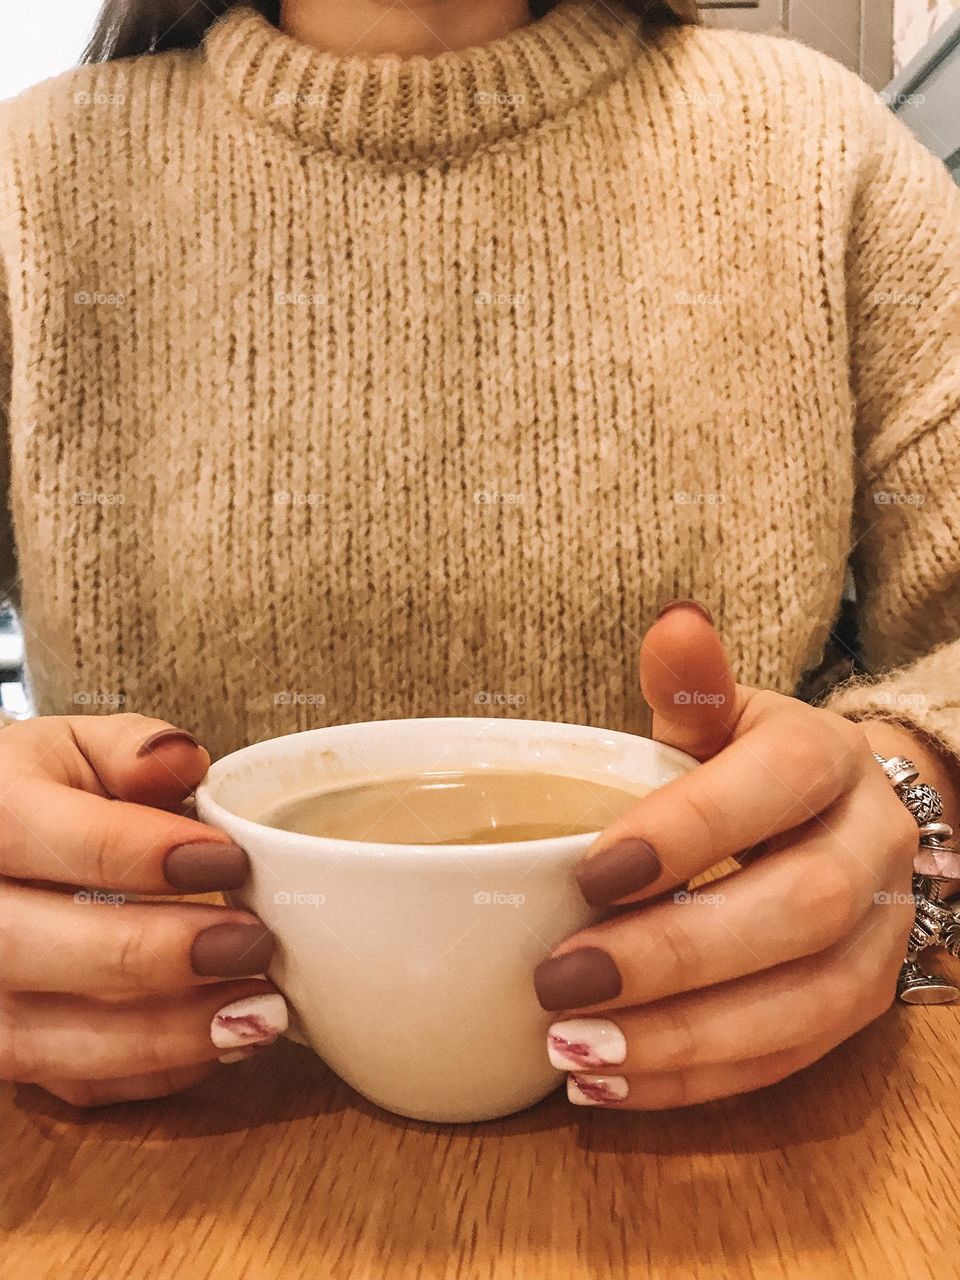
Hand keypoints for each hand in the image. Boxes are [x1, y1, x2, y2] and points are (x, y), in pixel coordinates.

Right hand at [0, 715, 286, 1105]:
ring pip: (40, 1037)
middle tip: (251, 943)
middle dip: (153, 955)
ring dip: (161, 1034)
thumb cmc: (40, 794)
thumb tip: (183, 761)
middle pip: (32, 949)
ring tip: (258, 1009)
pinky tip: (223, 1040)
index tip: (230, 858)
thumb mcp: (76, 747)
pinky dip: (150, 1072)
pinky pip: (66, 1082)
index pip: (53, 839)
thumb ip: (133, 749)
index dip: (144, 854)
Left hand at [534, 602, 920, 1109]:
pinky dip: (700, 1080)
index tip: (585, 873)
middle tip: (562, 981)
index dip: (685, 832)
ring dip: (686, 1039)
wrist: (846, 816)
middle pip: (800, 909)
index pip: (774, 787)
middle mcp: (873, 845)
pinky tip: (612, 1085)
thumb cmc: (754, 763)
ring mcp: (881, 933)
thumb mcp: (723, 716)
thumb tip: (672, 621)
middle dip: (677, 955)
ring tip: (576, 1052)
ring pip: (807, 1002)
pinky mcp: (864, 1004)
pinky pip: (795, 1057)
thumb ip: (692, 686)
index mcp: (828, 758)